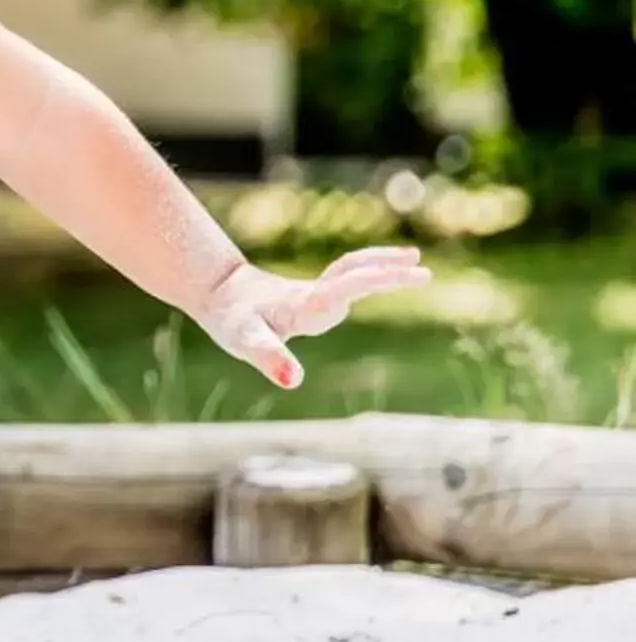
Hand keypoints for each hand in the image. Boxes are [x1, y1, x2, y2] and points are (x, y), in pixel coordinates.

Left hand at [194, 246, 430, 387]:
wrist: (216, 293)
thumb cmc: (232, 320)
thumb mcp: (245, 342)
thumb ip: (269, 358)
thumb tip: (293, 381)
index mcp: (303, 303)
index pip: (342, 287)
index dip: (371, 280)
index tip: (402, 275)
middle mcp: (314, 293)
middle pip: (353, 274)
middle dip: (387, 272)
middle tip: (425, 273)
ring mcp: (316, 291)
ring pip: (352, 270)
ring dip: (382, 263)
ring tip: (415, 260)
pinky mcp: (315, 294)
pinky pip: (349, 277)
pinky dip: (371, 272)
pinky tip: (386, 275)